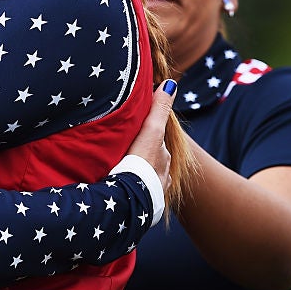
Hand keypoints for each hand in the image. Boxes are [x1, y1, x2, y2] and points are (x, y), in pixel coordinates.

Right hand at [126, 79, 174, 193]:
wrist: (131, 200)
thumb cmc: (141, 163)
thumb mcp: (151, 131)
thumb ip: (159, 109)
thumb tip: (171, 84)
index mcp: (163, 156)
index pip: (155, 140)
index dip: (146, 134)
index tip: (134, 133)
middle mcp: (162, 174)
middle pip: (151, 158)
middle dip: (140, 154)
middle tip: (123, 151)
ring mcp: (154, 190)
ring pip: (145, 176)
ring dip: (136, 172)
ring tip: (119, 171)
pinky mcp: (144, 205)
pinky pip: (139, 193)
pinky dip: (134, 188)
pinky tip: (123, 189)